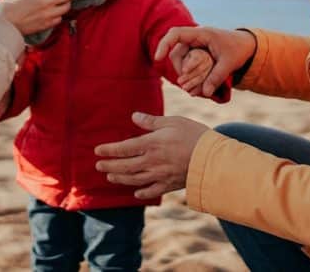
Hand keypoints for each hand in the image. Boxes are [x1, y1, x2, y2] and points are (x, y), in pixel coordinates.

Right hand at [0, 0, 79, 34]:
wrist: (5, 25)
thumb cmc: (8, 5)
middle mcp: (46, 1)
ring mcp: (48, 14)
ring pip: (66, 7)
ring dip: (66, 3)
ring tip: (63, 0)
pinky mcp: (47, 24)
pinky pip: (59, 18)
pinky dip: (59, 14)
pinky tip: (54, 12)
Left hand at [94, 112, 208, 199]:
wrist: (213, 158)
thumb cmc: (194, 135)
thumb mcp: (172, 122)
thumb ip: (151, 121)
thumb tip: (134, 116)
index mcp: (151, 144)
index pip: (124, 148)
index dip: (109, 150)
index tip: (97, 151)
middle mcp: (152, 161)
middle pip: (125, 166)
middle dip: (110, 166)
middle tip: (98, 166)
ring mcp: (160, 175)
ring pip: (135, 179)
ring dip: (120, 179)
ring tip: (111, 177)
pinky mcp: (171, 184)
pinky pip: (152, 190)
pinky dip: (142, 192)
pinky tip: (136, 192)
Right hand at [156, 27, 256, 96]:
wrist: (247, 46)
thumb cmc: (239, 50)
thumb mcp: (229, 64)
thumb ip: (216, 77)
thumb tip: (204, 93)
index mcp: (201, 34)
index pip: (176, 34)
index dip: (164, 44)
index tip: (158, 58)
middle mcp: (195, 38)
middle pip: (176, 52)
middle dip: (180, 69)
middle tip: (188, 84)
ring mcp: (194, 46)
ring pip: (180, 60)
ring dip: (185, 74)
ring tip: (195, 87)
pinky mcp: (196, 53)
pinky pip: (187, 64)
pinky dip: (190, 75)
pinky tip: (197, 85)